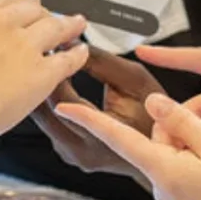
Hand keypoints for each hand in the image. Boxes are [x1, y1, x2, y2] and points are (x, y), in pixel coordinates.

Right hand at [0, 0, 88, 132]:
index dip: (14, 3)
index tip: (23, 4)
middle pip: (29, 9)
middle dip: (40, 12)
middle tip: (47, 15)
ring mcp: (23, 46)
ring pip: (54, 26)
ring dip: (68, 24)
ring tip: (77, 23)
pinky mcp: (42, 72)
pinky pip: (68, 58)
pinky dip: (77, 54)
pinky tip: (82, 52)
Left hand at [30, 47, 163, 179]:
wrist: (159, 145)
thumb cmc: (155, 115)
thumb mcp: (135, 79)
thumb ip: (102, 62)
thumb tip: (71, 45)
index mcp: (103, 135)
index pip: (62, 99)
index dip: (52, 70)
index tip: (53, 50)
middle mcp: (83, 150)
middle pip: (44, 110)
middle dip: (41, 78)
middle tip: (46, 55)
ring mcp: (73, 154)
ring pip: (42, 118)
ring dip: (42, 91)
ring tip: (50, 68)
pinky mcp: (67, 152)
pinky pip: (48, 125)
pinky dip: (49, 103)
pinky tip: (56, 87)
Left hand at [57, 94, 200, 199]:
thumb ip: (180, 120)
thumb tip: (151, 102)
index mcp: (160, 167)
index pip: (115, 136)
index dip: (87, 118)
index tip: (61, 106)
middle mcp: (159, 184)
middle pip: (158, 136)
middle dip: (184, 117)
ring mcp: (172, 195)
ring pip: (174, 150)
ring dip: (196, 136)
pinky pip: (183, 168)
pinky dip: (200, 155)